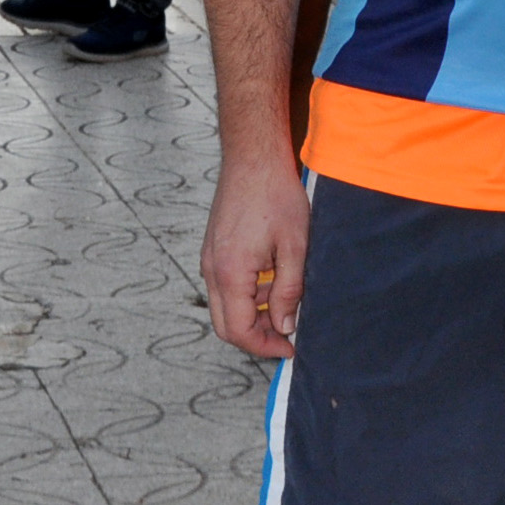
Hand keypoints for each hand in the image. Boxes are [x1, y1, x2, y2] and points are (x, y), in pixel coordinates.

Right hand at [199, 143, 309, 358]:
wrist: (253, 157)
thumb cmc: (276, 195)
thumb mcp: (295, 246)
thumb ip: (289, 291)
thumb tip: (285, 325)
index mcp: (230, 273)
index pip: (238, 331)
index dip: (265, 346)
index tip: (290, 347)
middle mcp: (212, 269)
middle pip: (226, 325)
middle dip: (257, 335)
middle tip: (288, 332)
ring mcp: (209, 258)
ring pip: (225, 305)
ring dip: (253, 313)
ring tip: (287, 300)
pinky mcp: (214, 248)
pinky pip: (225, 285)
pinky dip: (247, 293)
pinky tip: (273, 279)